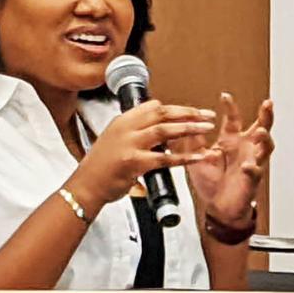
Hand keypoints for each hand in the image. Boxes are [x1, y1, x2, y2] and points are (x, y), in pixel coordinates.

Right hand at [63, 100, 217, 206]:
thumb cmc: (102, 167)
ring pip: (165, 130)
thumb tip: (159, 124)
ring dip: (189, 128)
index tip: (192, 111)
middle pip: (163, 113)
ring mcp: (129, 144)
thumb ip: (135, 130)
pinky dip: (184, 157)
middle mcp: (126, 128)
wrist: (86, 186)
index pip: (153, 106)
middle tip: (207, 114)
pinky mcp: (133, 163)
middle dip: (189, 112)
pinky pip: (165, 158)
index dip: (176, 108)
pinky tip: (198, 156)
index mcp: (122, 121)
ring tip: (207, 129)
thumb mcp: (115, 139)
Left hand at [182, 92, 274, 226]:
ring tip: (261, 132)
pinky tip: (248, 166)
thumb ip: (191, 140)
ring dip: (265, 138)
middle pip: (261, 127)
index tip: (225, 96)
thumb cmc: (211, 184)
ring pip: (266, 147)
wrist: (217, 208)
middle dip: (266, 115)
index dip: (230, 107)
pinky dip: (253, 168)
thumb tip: (183, 123)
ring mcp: (251, 162)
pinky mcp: (252, 179)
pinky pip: (256, 171)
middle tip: (267, 104)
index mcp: (230, 142)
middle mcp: (244, 149)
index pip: (233, 119)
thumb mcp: (196, 157)